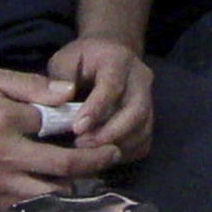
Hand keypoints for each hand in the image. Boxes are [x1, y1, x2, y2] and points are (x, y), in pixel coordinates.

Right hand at [0, 66, 92, 210]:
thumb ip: (28, 85)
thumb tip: (69, 92)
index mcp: (5, 121)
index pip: (58, 126)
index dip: (80, 124)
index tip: (94, 123)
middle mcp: (5, 158)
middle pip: (65, 167)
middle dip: (95, 160)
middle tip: (112, 154)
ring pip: (51, 195)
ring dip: (75, 187)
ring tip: (90, 176)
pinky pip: (28, 209)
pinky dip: (48, 203)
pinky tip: (58, 191)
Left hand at [42, 34, 154, 169]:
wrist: (110, 55)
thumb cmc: (81, 60)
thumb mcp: (65, 60)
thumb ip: (61, 78)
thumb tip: (64, 100)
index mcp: (118, 60)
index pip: (112, 87)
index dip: (95, 110)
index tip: (76, 128)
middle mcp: (141, 79)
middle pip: (136, 111)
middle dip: (109, 133)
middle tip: (81, 144)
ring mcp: (150, 99)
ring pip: (142, 129)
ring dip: (116, 146)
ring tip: (88, 153)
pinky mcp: (149, 118)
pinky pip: (143, 142)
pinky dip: (124, 153)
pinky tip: (101, 156)